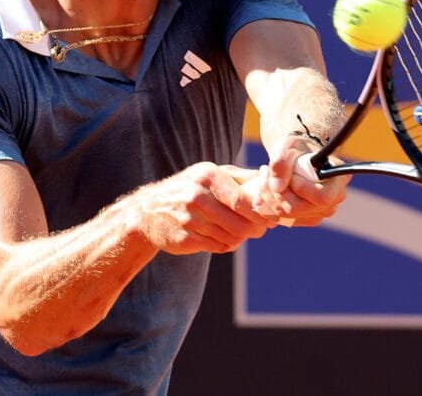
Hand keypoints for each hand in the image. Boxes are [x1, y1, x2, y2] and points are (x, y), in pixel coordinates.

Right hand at [126, 162, 278, 254]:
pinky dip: (227, 245)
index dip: (263, 212)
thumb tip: (271, 179)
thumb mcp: (209, 174)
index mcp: (207, 176)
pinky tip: (225, 238)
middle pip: (241, 223)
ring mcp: (189, 219)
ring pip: (231, 237)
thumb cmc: (188, 188)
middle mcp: (197, 196)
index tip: (274, 216)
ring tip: (244, 233)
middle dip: (257, 228)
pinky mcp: (185, 238)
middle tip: (263, 229)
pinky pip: (217, 247)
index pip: (244, 201)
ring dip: (243, 238)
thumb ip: (240, 177)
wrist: (147, 211)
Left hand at [246, 135, 349, 226]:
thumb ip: (281, 163)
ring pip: (289, 215)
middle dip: (277, 192)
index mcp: (338, 179)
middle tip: (264, 171)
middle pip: (301, 209)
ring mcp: (321, 212)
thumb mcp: (287, 147)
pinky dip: (270, 205)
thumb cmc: (296, 149)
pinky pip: (283, 219)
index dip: (300, 188)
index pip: (321, 197)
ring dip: (269, 197)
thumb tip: (277, 187)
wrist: (295, 158)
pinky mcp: (306, 219)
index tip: (290, 173)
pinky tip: (266, 189)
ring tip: (264, 177)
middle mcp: (334, 200)